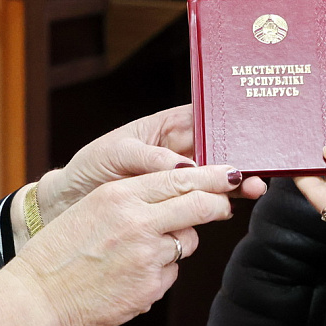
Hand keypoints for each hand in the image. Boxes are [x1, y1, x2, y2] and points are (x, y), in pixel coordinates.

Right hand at [12, 164, 239, 325]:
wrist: (40, 297)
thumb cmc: (60, 250)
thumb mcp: (93, 207)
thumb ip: (134, 198)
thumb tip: (179, 196)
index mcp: (119, 195)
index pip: (178, 178)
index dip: (211, 176)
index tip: (230, 174)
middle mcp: (137, 222)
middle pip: (199, 205)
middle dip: (218, 204)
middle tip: (224, 205)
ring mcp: (146, 256)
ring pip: (187, 241)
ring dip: (179, 242)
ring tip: (142, 251)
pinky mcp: (151, 287)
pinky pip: (171, 272)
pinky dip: (159, 272)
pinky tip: (129, 275)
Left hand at [34, 107, 267, 226]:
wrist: (68, 205)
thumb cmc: (89, 168)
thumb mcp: (115, 154)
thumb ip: (149, 158)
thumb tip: (184, 167)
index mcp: (166, 127)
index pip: (203, 117)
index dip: (225, 121)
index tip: (246, 131)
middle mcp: (177, 150)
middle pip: (217, 148)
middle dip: (238, 156)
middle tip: (257, 168)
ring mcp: (178, 179)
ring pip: (214, 176)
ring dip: (234, 183)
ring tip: (254, 189)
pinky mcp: (174, 204)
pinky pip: (201, 202)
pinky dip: (218, 205)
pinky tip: (230, 208)